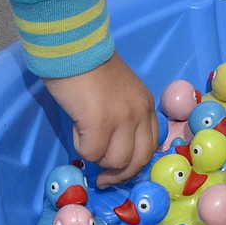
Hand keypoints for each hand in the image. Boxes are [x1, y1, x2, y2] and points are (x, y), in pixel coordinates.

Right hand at [44, 52, 157, 187]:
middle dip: (119, 174)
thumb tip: (114, 148)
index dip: (134, 163)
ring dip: (97, 157)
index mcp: (146, 105)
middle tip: (102, 178)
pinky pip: (92, 153)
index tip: (118, 170)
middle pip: (138, 160)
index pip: (150, 146)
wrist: (74, 46)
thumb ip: (123, 116)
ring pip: (115, 161)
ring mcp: (123, 119)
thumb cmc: (90, 67)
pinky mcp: (100, 123)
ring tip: (84, 137)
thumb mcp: (120, 92)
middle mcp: (140, 113)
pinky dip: (81, 147)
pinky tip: (76, 128)